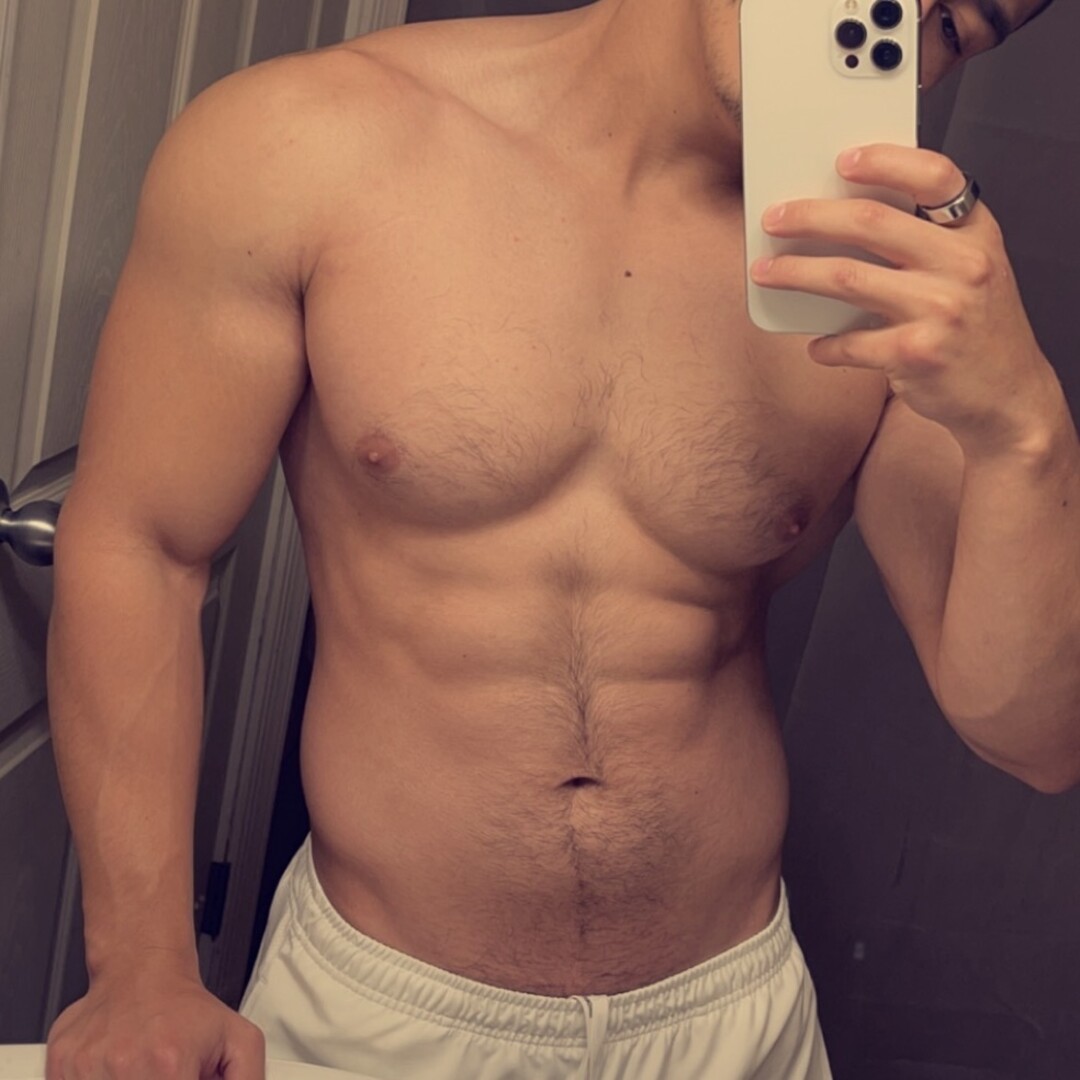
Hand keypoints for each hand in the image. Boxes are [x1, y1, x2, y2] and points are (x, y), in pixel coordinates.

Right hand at [46, 962, 264, 1079]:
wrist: (142, 970)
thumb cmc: (186, 1008)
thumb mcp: (238, 1041)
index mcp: (169, 1067)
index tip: (183, 1079)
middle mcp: (125, 1067)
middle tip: (164, 1072)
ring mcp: (87, 1068)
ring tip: (141, 1071)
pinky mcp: (61, 1066)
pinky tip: (116, 1070)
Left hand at [750, 143, 1058, 454]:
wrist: (1008, 396)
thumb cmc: (976, 328)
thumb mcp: (970, 270)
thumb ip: (926, 241)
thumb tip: (841, 220)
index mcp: (976, 232)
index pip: (935, 176)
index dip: (886, 161)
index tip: (842, 160)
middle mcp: (963, 264)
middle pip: (871, 223)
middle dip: (810, 217)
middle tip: (774, 219)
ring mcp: (941, 309)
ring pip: (846, 277)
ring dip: (795, 273)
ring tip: (765, 272)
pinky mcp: (917, 353)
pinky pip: (850, 343)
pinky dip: (825, 346)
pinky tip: (816, 346)